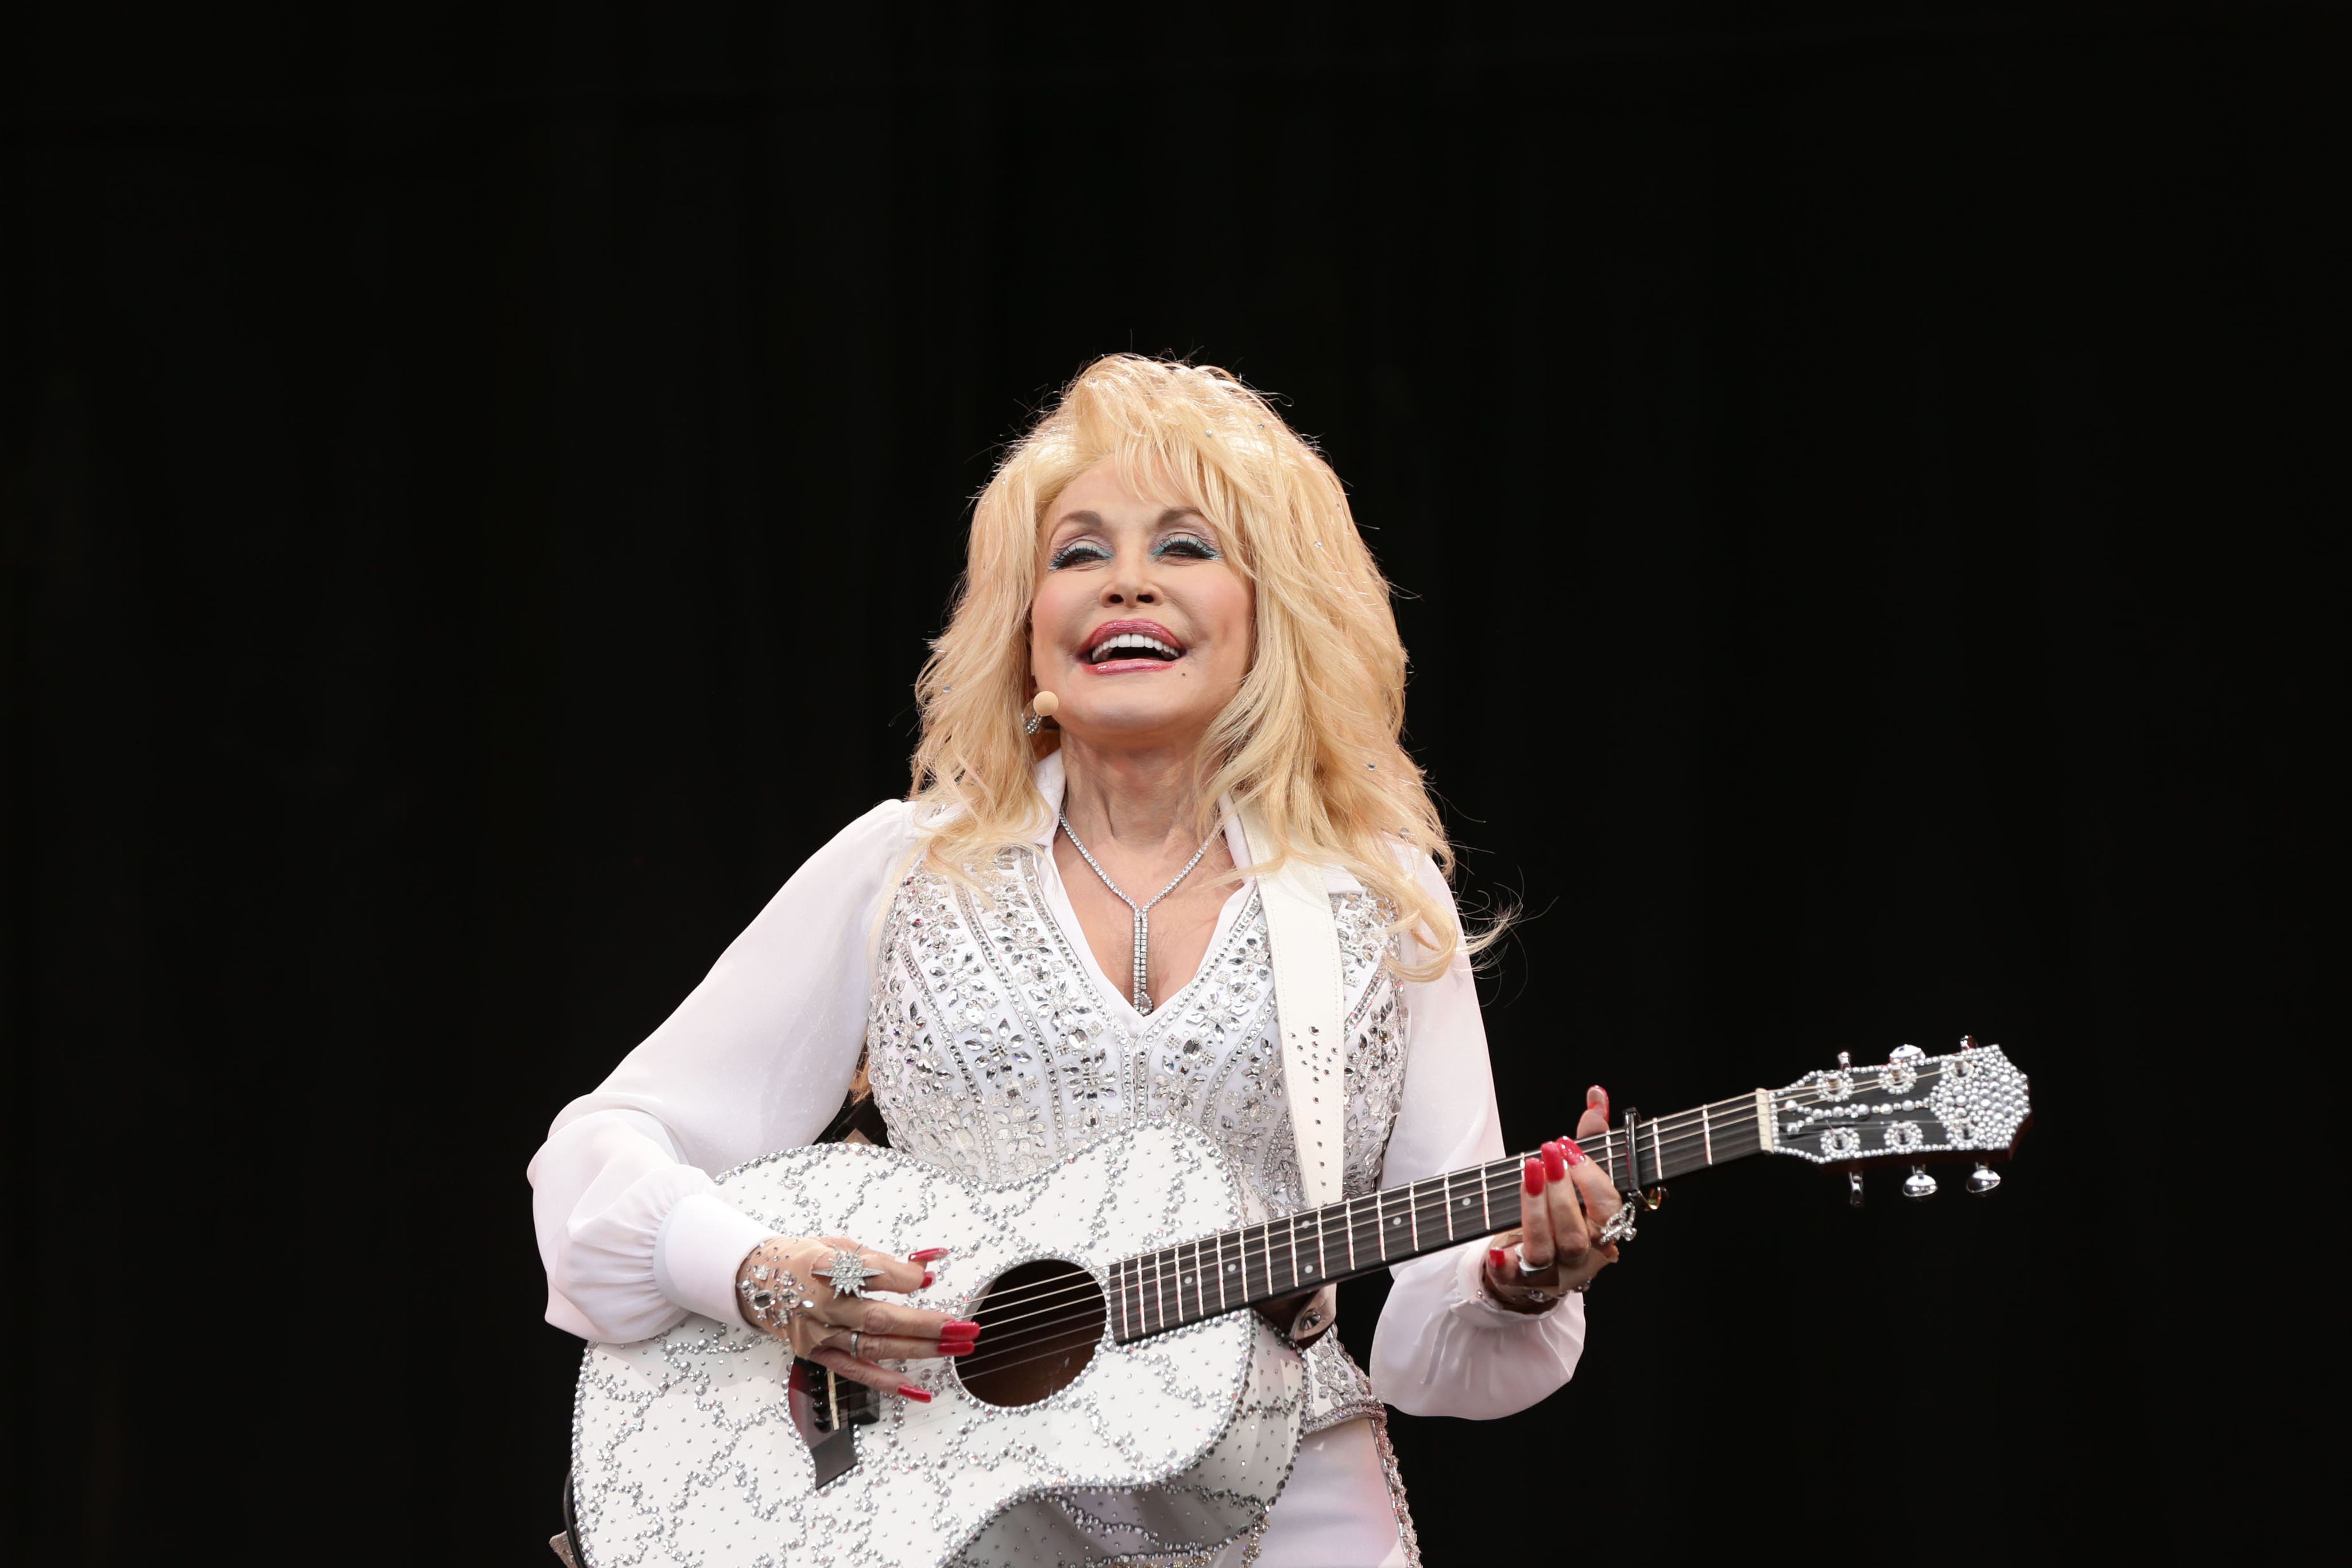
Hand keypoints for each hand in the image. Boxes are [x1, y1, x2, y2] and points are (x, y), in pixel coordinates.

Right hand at [734, 1235, 974, 1399]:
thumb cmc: (801, 1259)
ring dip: (919, 1350)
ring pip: (875, 1348)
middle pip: (882, 1319)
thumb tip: (924, 1271)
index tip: (931, 1278)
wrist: (753, 1280)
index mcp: (826, 1269)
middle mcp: (823, 1306)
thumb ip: (878, 1260)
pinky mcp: (817, 1354)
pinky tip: (915, 1389)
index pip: (875, 1275)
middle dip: (928, 1324)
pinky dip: (886, 1382)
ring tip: (955, 1348)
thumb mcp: (837, 1245)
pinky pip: (854, 1372)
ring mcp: (820, 1335)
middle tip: (965, 1327)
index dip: (907, 1278)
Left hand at [1482, 1084, 1622, 1311]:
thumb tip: (1597, 1095)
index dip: (1591, 1177)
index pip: (1608, 1207)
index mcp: (1604, 1229)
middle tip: (1547, 1152)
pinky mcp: (1520, 1281)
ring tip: (1527, 1170)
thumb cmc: (1564, 1213)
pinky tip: (1497, 1251)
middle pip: (1577, 1232)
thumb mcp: (1578, 1176)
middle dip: (1562, 1190)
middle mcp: (1582, 1255)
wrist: (1535, 1264)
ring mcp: (1552, 1271)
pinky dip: (1505, 1266)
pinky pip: (1513, 1278)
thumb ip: (1590, 1139)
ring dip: (1535, 1209)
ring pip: (1546, 1248)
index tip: (1569, 1147)